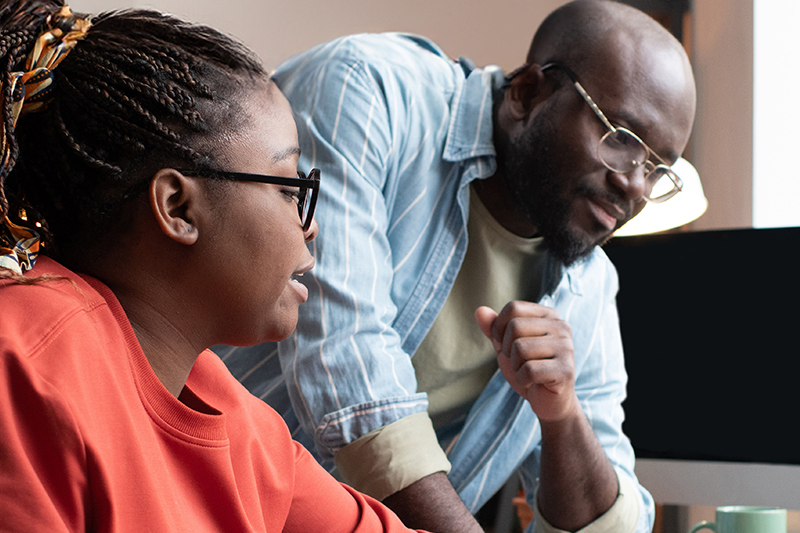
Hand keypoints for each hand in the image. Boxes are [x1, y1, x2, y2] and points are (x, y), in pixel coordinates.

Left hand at [475, 301, 579, 421]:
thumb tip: (479, 311)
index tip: (505, 344)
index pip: (513, 307)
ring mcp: (566, 348)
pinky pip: (529, 370)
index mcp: (548, 315)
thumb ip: (493, 328)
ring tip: (527, 371)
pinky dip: (522, 380)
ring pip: (520, 348)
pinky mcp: (565, 370)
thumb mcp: (506, 346)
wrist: (549, 402)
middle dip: (507, 348)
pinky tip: (532, 383)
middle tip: (520, 361)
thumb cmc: (528, 368)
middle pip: (515, 326)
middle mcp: (561, 326)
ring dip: (515, 365)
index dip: (499, 327)